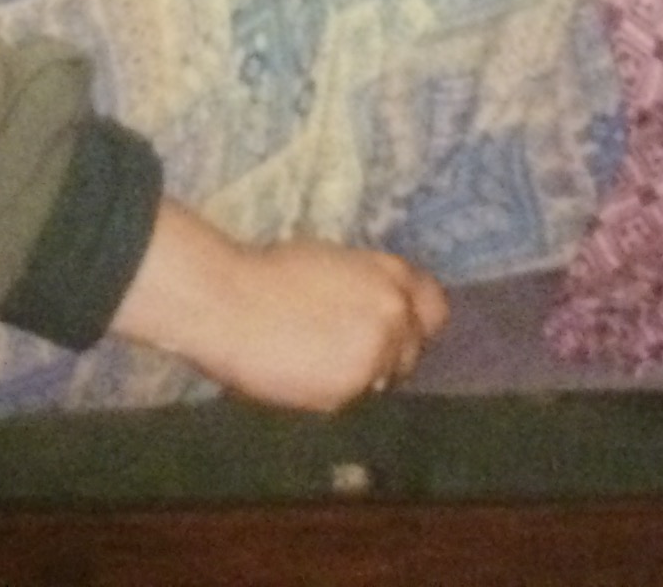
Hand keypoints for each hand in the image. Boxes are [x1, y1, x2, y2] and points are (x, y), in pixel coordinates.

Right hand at [194, 238, 448, 408]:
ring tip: (316, 363)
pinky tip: (301, 376)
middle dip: (388, 355)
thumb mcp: (333, 263)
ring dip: (360, 377)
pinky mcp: (350, 391)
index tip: (400, 332)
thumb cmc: (266, 275)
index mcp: (389, 275)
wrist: (228, 304)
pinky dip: (332, 394)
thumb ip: (367, 286)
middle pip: (413, 350)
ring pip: (382, 380)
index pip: (434, 308)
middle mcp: (393, 314)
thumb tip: (379, 308)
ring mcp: (376, 355)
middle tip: (346, 352)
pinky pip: (352, 399)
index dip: (415, 322)